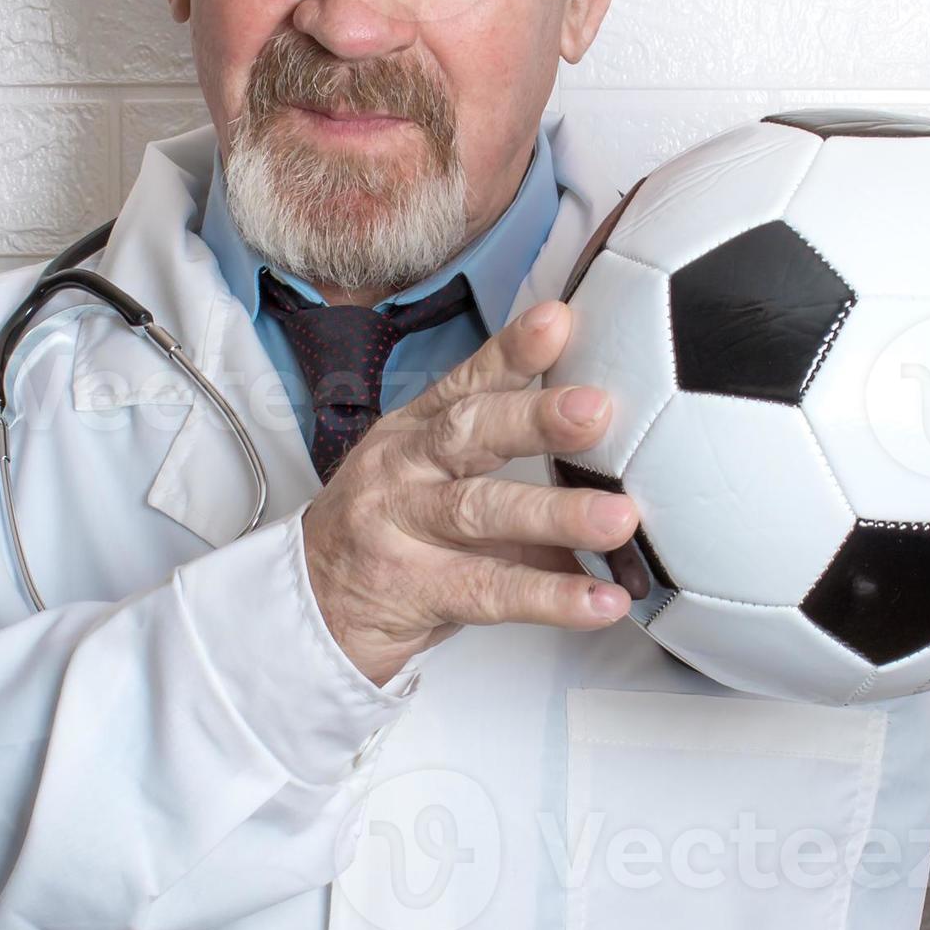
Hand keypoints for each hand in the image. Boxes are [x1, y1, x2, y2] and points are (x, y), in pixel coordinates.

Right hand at [302, 299, 640, 686]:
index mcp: (413, 431)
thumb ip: (511, 473)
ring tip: (618, 517)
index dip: (511, 351)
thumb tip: (610, 472)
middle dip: (535, 419)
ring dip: (554, 513)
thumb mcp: (431, 482)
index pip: (466, 383)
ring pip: (478, 512)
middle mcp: (402, 469)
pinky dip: (550, 597)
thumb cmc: (385, 534)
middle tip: (596, 410)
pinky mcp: (410, 589)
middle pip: (467, 435)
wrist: (311, 607)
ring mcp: (399, 528)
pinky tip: (601, 599)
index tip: (558, 322)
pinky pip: (488, 591)